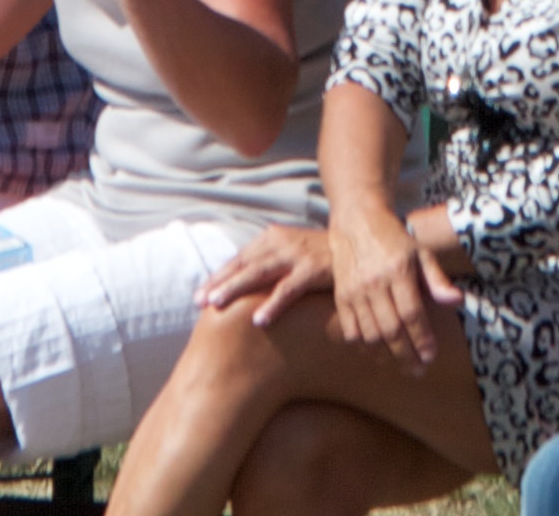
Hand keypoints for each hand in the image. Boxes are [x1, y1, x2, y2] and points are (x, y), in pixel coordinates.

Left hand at [205, 223, 334, 324]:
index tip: (199, 295)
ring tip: (217, 305)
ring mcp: (297, 255)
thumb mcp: (293, 254)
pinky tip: (259, 319)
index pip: (239, 259)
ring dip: (236, 288)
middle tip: (199, 301)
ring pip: (259, 272)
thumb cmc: (322, 255)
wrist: (359, 241)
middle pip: (243, 264)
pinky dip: (273, 304)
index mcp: (272, 238)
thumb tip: (245, 287)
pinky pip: (289, 289)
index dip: (219, 276)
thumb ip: (272, 265)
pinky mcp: (314, 269)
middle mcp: (280, 243)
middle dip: (220, 283)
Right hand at [329, 203, 458, 367]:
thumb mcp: (421, 253)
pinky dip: (364, 347)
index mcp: (399, 270)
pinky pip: (350, 331)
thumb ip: (437, 280)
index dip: (422, 338)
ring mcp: (355, 290)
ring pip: (370, 335)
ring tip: (401, 365)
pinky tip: (378, 352)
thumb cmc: (395, 239)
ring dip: (386, 355)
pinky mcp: (341, 296)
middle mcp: (375, 282)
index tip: (430, 356)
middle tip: (418, 370)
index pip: (412, 314)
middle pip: (391, 329)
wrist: (357, 222)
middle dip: (406, 355)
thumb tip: (457, 301)